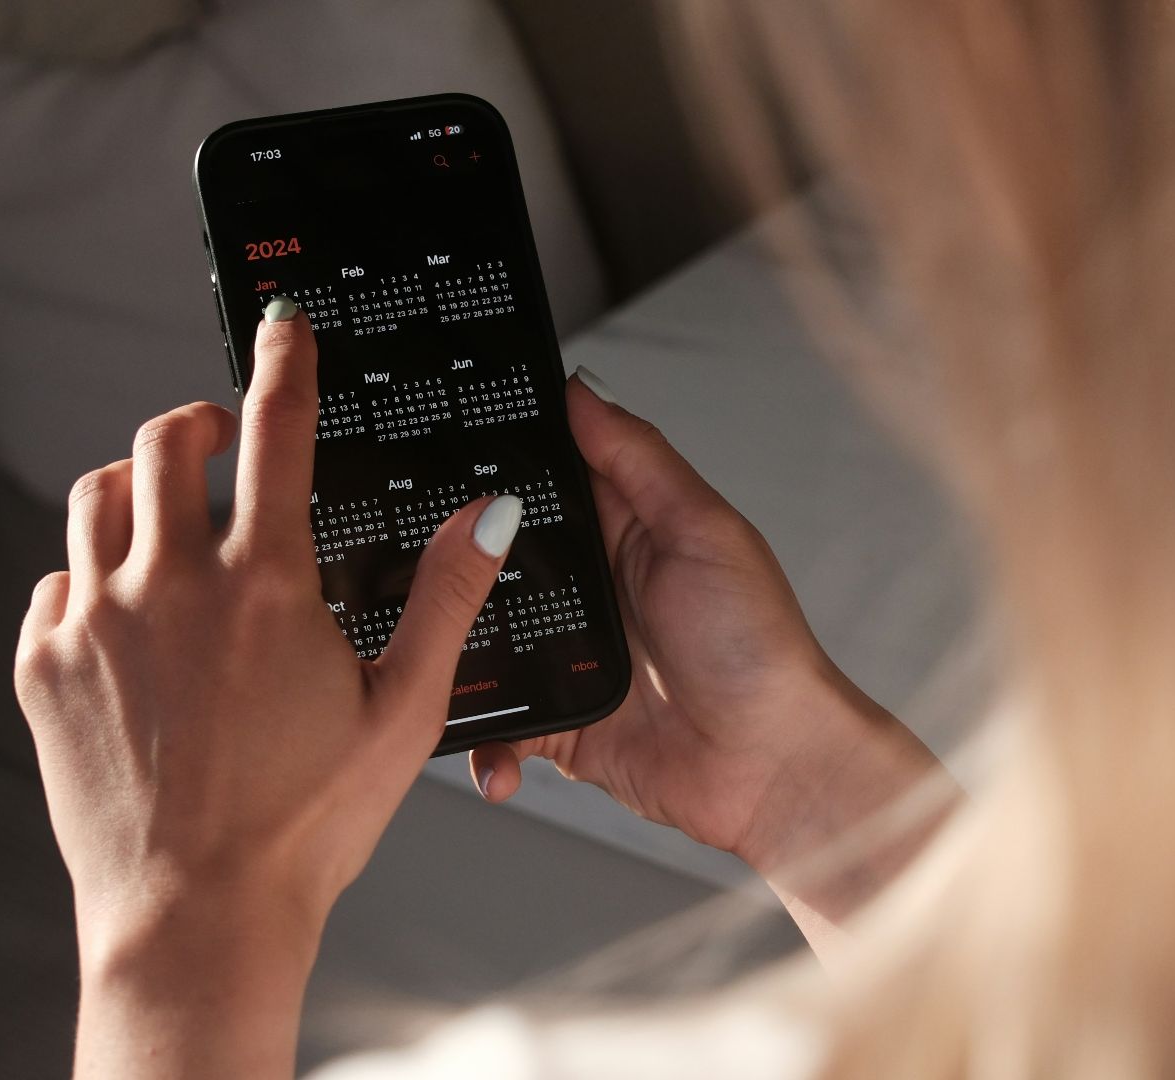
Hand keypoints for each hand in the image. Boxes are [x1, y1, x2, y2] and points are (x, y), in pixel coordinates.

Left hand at [13, 302, 522, 1076]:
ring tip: (168, 515)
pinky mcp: (44, 668)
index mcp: (265, 585)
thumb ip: (446, 597)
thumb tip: (488, 516)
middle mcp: (169, 585)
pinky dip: (89, 575)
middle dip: (198, 419)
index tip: (280, 325)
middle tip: (221, 438)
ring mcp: (95, 623)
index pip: (275, 430)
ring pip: (96, 496)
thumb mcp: (402, 711)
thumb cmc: (304, 826)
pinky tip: (124, 612)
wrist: (196, 916)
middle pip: (164, 440)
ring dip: (137, 485)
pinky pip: (54, 581)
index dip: (282, 361)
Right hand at [470, 369, 941, 919]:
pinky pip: (499, 725)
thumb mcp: (702, 531)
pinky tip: (477, 740)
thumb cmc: (757, 646)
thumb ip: (638, 458)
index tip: (434, 439)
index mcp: (623, 532)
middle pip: (496, 563)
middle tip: (401, 553)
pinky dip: (483, 738)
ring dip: (454, 652)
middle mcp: (589, 591)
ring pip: (482, 642)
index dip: (495, 463)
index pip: (545, 482)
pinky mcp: (559, 724)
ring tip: (420, 652)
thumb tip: (581, 386)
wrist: (773, 767)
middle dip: (451, 562)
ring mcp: (570, 658)